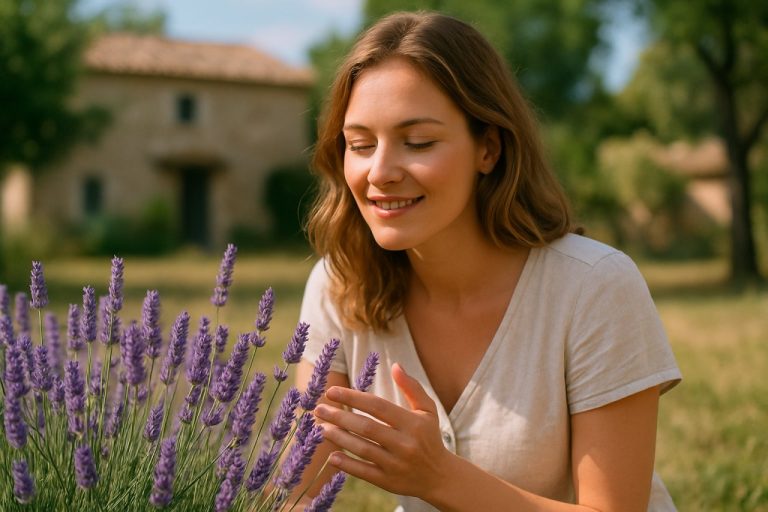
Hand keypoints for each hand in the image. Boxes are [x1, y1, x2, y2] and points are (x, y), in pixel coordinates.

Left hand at [314, 363, 451, 497]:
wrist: (440, 476)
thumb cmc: (429, 437)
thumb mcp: (427, 410)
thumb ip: (412, 387)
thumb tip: (395, 366)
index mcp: (412, 423)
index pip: (378, 406)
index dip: (353, 397)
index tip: (332, 391)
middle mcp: (404, 444)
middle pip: (366, 427)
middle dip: (339, 416)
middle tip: (319, 409)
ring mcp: (396, 464)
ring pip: (362, 449)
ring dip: (338, 437)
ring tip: (321, 428)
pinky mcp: (388, 482)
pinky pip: (364, 472)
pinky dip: (347, 464)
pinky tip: (332, 456)